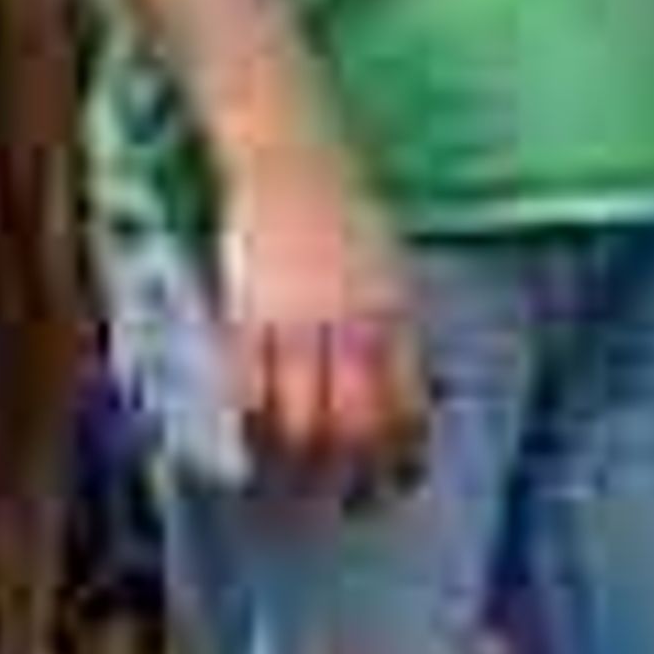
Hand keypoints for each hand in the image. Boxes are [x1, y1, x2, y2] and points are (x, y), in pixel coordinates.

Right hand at [217, 140, 429, 499]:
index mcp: (394, 313)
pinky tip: (248, 443)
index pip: (405, 408)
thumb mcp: (390, 265)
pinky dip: (250, 427)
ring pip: (299, 420)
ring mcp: (298, 322)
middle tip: (341, 504)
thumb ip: (394, 327)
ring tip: (290, 485)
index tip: (391, 487)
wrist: (290, 149)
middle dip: (349, 478)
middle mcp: (351, 324)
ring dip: (295, 465)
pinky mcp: (249, 315)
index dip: (399, 459)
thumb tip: (401, 391)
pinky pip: (248, 391)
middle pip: (354, 428)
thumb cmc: (342, 205)